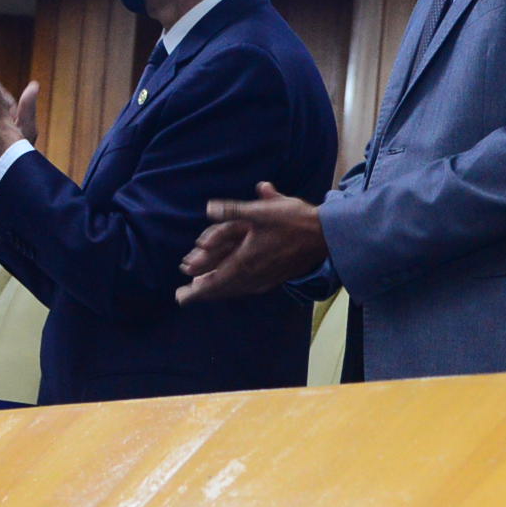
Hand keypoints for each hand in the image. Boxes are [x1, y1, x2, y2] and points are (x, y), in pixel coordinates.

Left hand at [176, 187, 327, 303]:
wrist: (326, 237)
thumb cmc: (293, 222)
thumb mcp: (261, 211)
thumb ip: (232, 210)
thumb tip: (208, 208)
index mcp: (246, 262)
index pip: (215, 282)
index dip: (196, 291)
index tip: (180, 298)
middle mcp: (254, 276)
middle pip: (222, 290)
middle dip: (201, 294)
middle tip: (183, 297)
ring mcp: (266, 279)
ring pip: (235, 290)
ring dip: (216, 291)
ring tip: (201, 291)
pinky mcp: (275, 278)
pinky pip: (247, 288)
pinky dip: (233, 288)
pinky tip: (232, 286)